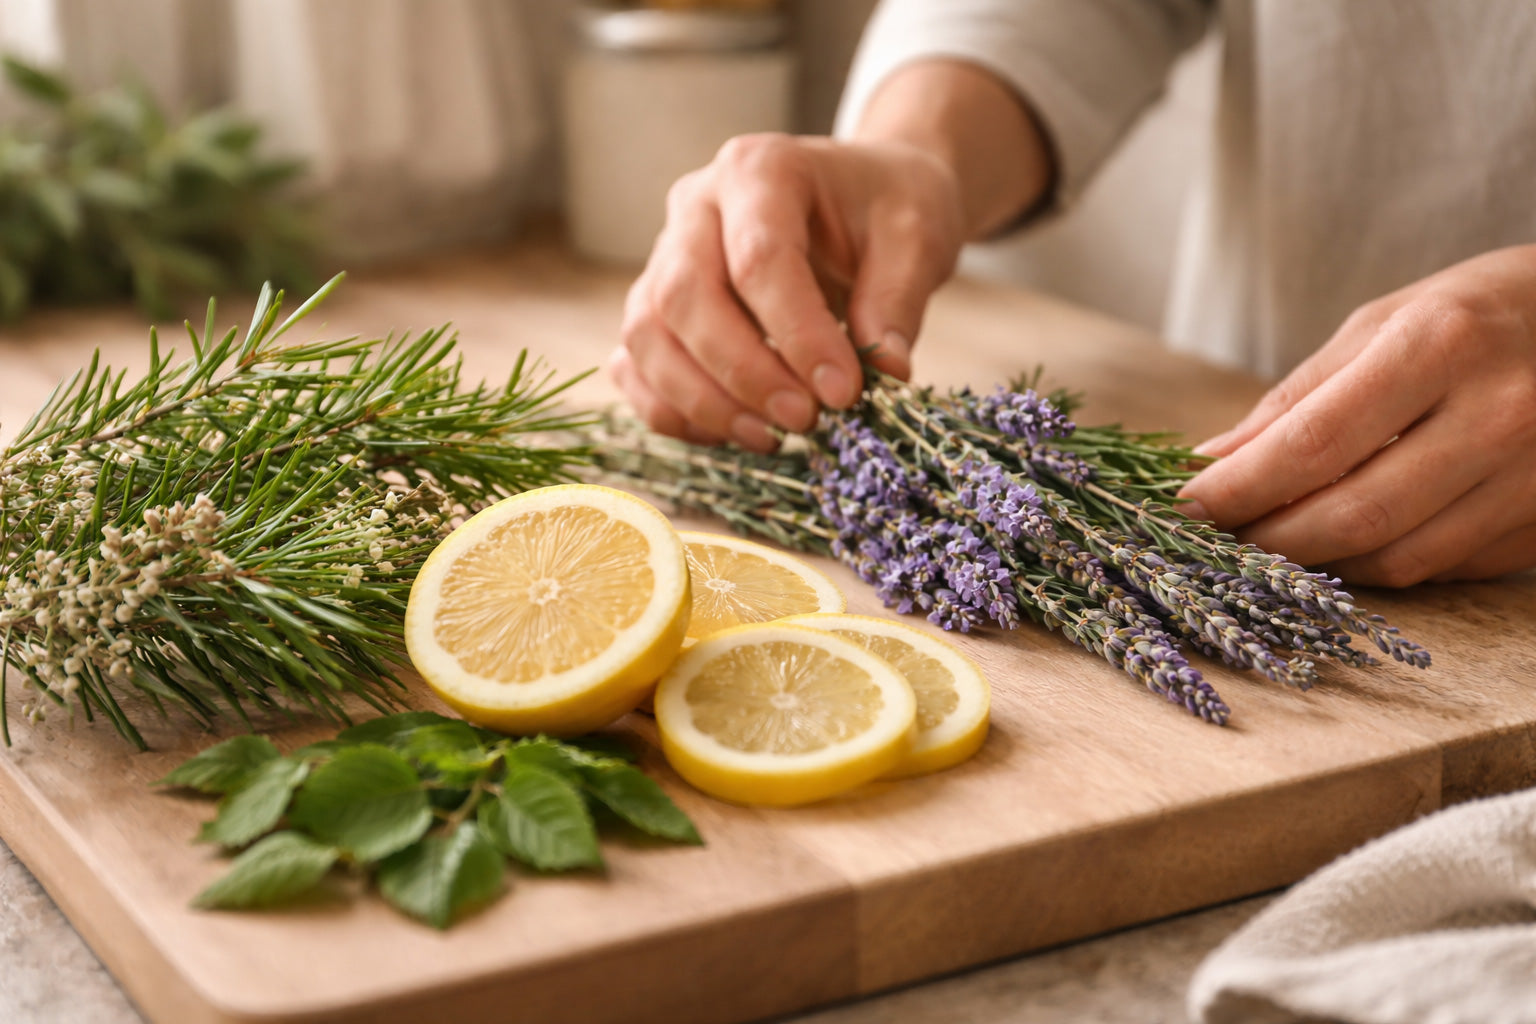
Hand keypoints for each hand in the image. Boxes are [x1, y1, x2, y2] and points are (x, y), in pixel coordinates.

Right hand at [609, 133, 965, 451]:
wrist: (861, 198)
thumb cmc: (886, 210)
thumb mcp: (917, 238)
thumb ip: (897, 300)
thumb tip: (887, 370)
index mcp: (760, 170)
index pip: (759, 259)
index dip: (798, 335)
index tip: (843, 393)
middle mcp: (696, 205)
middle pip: (686, 296)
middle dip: (743, 373)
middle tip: (805, 420)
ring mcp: (664, 255)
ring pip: (647, 334)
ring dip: (701, 400)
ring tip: (770, 437)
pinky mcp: (655, 305)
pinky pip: (634, 364)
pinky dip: (669, 410)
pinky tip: (731, 434)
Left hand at [1179, 245, 1535, 585]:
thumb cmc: (1475, 315)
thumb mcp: (1383, 324)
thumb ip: (1298, 399)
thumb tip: (1213, 464)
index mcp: (1442, 346)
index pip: (1314, 443)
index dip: (1238, 488)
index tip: (1182, 506)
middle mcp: (1499, 415)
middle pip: (1354, 515)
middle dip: (1267, 539)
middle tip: (1214, 538)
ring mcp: (1535, 478)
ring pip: (1398, 559)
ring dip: (1316, 563)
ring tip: (1270, 542)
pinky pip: (1441, 568)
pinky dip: (1377, 564)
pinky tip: (1345, 543)